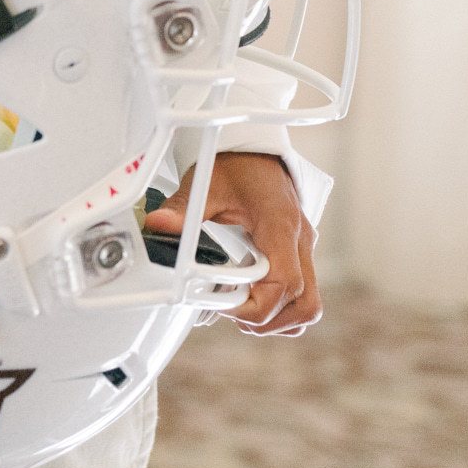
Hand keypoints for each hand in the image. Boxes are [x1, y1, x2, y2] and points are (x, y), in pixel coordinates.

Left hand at [141, 151, 320, 335]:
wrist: (253, 148)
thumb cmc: (234, 164)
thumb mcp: (204, 184)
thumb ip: (182, 209)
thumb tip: (158, 226)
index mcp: (280, 224)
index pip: (285, 283)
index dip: (255, 306)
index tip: (224, 303)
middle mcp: (300, 240)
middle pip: (304, 303)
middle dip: (265, 319)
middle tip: (230, 310)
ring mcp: (304, 249)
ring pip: (308, 305)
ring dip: (276, 318)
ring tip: (239, 307)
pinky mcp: (299, 254)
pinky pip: (304, 296)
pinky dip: (281, 309)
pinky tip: (252, 297)